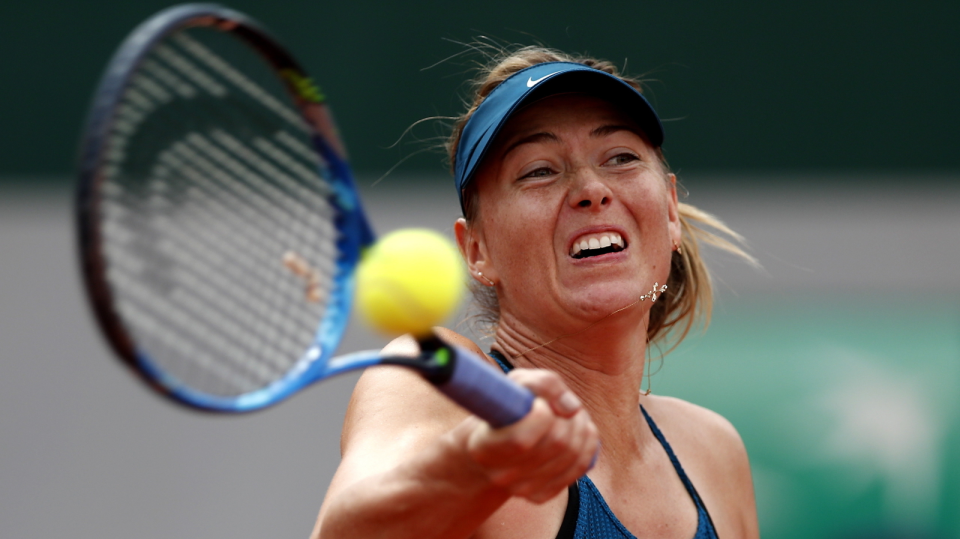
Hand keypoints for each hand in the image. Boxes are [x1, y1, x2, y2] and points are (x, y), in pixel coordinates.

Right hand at [459, 368, 598, 503]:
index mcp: (483, 445)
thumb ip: (544, 384)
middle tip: (561, 405)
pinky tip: (577, 430)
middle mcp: (500, 474)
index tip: (539, 403)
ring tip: (569, 414)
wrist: (492, 446)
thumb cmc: (504, 409)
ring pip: (573, 454)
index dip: (542, 414)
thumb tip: (571, 408)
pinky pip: (581, 467)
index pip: (523, 439)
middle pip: (557, 442)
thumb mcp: (515, 384)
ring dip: (580, 426)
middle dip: (568, 416)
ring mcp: (521, 489)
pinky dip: (587, 443)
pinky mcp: (541, 495)